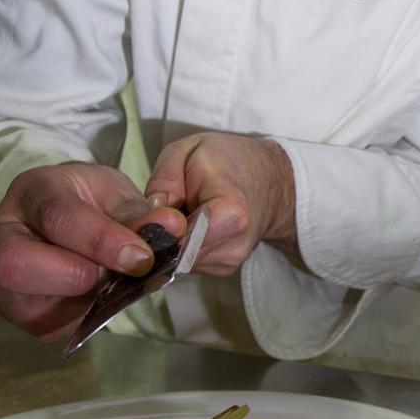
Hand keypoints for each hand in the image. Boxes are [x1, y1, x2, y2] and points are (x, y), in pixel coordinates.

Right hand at [0, 163, 185, 340]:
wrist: (66, 217)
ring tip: (108, 284)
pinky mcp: (8, 306)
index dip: (101, 241)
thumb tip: (169, 228)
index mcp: (33, 190)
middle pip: (14, 264)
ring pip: (26, 305)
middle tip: (115, 277)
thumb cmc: (91, 202)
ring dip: (80, 302)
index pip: (58, 217)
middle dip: (73, 277)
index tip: (141, 257)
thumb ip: (138, 214)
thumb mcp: (117, 194)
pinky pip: (42, 325)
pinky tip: (94, 296)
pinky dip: (78, 316)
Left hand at [144, 133, 296, 276]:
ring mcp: (229, 262)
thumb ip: (164, 180)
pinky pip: (187, 261)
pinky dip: (181, 245)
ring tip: (180, 212)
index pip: (181, 240)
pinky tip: (190, 224)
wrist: (271, 180)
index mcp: (230, 214)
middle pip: (173, 253)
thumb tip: (147, 217)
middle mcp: (234, 246)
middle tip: (160, 209)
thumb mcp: (189, 150)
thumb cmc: (229, 159)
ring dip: (169, 241)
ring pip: (177, 260)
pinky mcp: (223, 269)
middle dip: (158, 236)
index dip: (156, 229)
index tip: (152, 213)